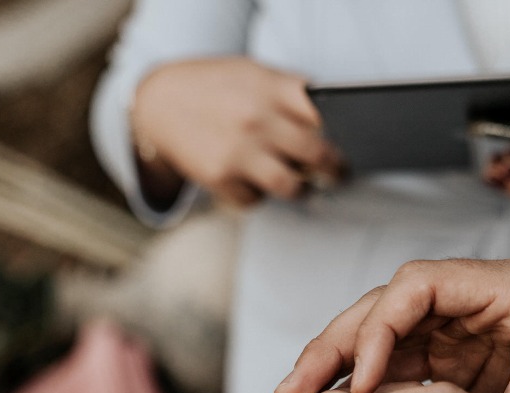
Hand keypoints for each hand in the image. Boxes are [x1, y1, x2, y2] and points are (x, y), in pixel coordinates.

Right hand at [131, 57, 343, 207]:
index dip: (344, 133)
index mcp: (271, 88)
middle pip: (318, 154)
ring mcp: (238, 150)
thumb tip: (332, 122)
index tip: (352, 144)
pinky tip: (251, 180)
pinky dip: (258, 195)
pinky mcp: (219, 176)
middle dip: (335, 169)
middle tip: (338, 173)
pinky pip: (255, 200)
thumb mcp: (253, 75)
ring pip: (292, 186)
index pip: (327, 114)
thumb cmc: (214, 87)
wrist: (157, 101)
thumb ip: (290, 94)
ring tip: (301, 185)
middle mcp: (257, 119)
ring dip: (301, 190)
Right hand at [276, 258, 509, 392]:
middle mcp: (484, 296)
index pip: (421, 283)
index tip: (359, 379)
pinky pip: (395, 356)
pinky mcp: (452, 350)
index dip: (378, 326)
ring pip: (383, 326)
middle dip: (340, 342)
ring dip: (340, 360)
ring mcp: (464, 321)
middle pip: (390, 300)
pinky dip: (362, 380)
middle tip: (296, 385)